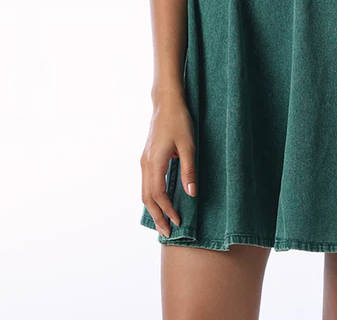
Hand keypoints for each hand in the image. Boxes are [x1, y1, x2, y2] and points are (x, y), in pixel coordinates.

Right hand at [141, 92, 196, 236]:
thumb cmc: (179, 121)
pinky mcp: (147, 158)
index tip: (178, 221)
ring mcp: (145, 161)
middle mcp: (146, 164)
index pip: (159, 194)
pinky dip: (152, 197)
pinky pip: (146, 183)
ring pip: (145, 191)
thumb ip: (189, 169)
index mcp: (155, 162)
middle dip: (157, 216)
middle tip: (167, 232)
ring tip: (163, 222)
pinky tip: (160, 203)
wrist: (166, 103)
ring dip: (153, 208)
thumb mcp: (189, 145)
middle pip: (147, 197)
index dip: (168, 210)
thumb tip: (191, 193)